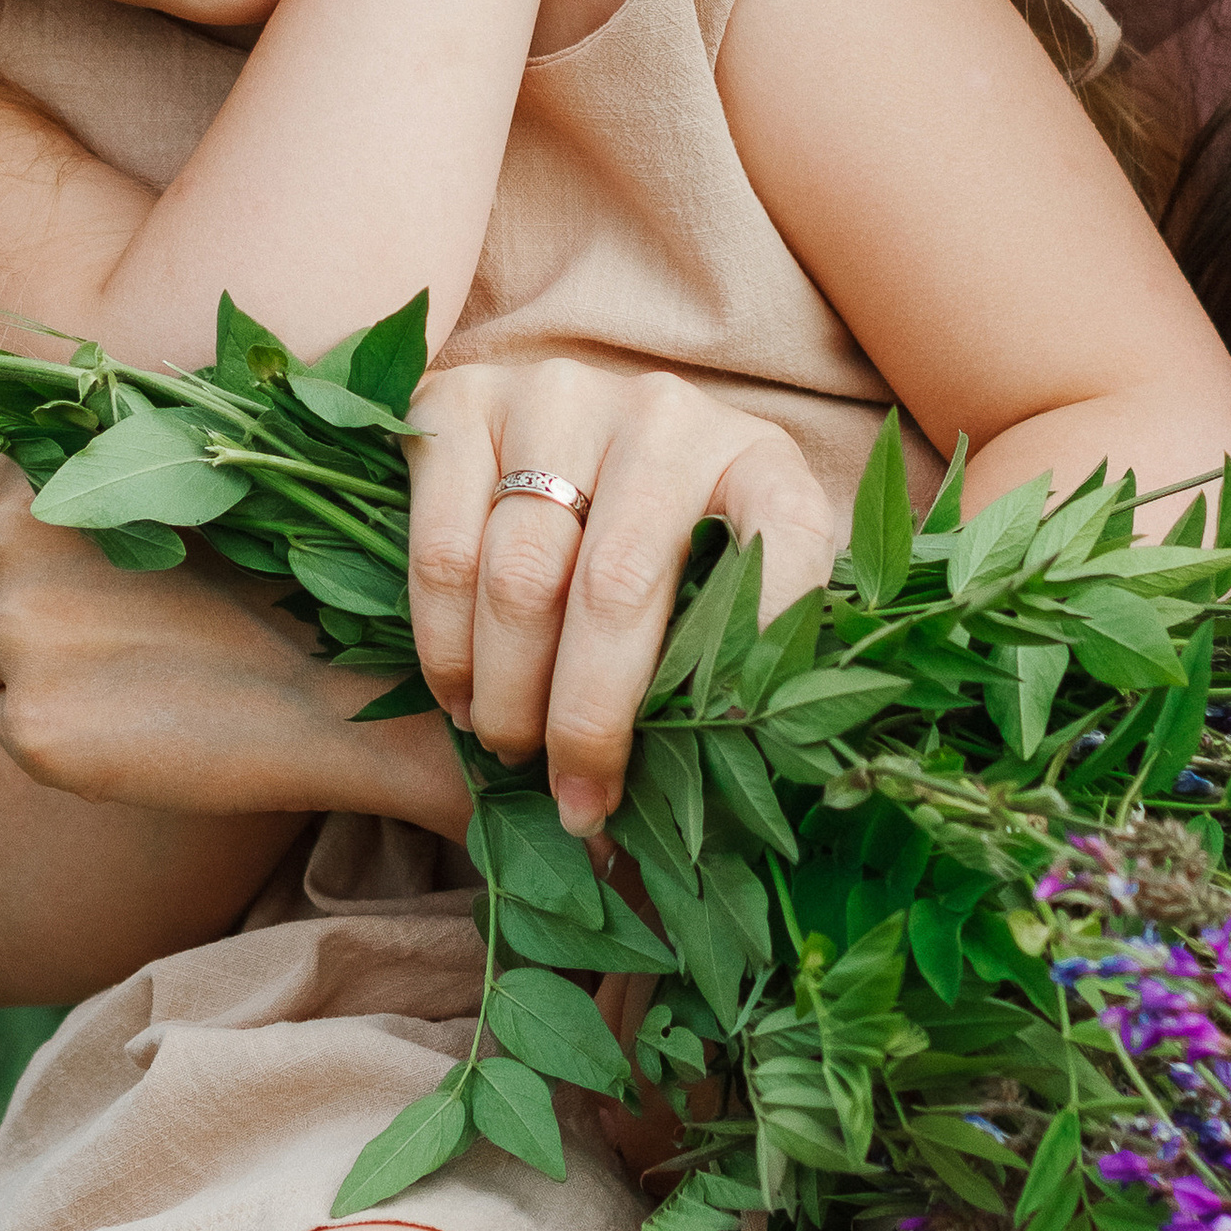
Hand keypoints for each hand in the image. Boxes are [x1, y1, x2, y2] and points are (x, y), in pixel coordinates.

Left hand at [0, 459, 466, 835]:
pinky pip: (4, 723)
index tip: (65, 562)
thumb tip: (22, 479)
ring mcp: (17, 641)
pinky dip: (46, 726)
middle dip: (2, 597)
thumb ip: (94, 483)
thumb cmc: (268, 587)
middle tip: (88, 624)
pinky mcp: (29, 729)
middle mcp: (16, 546)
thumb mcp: (177, 498)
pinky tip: (121, 721)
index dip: (21, 533)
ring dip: (13, 666)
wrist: (329, 695)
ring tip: (109, 674)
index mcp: (53, 478)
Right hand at [406, 361, 852, 837]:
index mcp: (758, 460)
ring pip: (519, 576)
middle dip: (589, 718)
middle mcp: (665, 412)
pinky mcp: (463, 402)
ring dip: (508, 692)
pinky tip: (460, 694)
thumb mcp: (712, 594)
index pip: (785, 546)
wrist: (550, 442)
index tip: (716, 758)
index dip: (755, 653)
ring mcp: (558, 396)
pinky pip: (445, 548)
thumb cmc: (653, 553)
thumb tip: (699, 834)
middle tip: (575, 798)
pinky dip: (446, 644)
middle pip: (617, 588)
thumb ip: (718, 676)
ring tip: (510, 748)